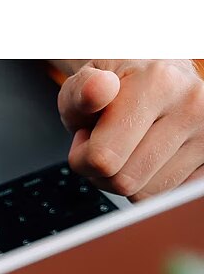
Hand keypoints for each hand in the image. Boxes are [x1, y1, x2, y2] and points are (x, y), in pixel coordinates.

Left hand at [57, 60, 203, 200]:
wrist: (152, 77)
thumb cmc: (113, 86)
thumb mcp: (82, 84)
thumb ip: (81, 90)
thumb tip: (98, 88)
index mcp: (159, 83)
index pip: (104, 158)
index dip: (82, 155)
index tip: (86, 135)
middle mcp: (192, 106)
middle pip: (125, 182)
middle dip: (102, 172)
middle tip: (105, 144)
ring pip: (146, 194)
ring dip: (125, 180)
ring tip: (127, 148)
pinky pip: (168, 196)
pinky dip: (149, 185)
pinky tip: (147, 159)